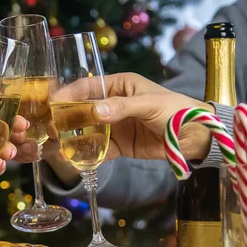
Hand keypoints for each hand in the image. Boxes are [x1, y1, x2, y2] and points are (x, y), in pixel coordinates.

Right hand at [59, 72, 214, 161]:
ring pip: (87, 131)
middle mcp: (112, 104)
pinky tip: (76, 160)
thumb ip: (122, 107)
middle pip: (82, 110)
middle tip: (50, 128)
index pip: (88, 87)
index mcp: (119, 86)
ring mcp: (114, 126)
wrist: (196, 137)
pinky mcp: (119, 146)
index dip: (69, 94)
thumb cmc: (176, 110)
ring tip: (58, 146)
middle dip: (65, 119)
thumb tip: (95, 112)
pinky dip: (88, 155)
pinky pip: (99, 150)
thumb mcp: (149, 104)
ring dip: (73, 138)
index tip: (52, 103)